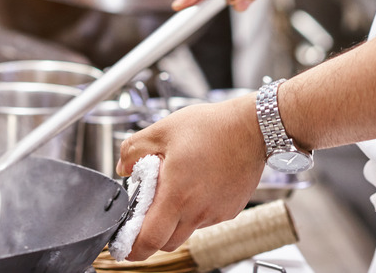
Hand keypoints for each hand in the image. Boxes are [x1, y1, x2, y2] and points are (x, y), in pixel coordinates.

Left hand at [115, 95, 265, 260]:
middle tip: (143, 217)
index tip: (124, 245)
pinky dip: (194, 212)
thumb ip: (134, 149)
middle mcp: (198, 210)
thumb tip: (123, 167)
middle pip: (167, 242)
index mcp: (177, 193)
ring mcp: (216, 212)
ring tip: (172, 192)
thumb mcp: (162, 130)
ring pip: (186, 231)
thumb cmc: (212, 127)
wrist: (251, 127)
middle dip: (151, 236)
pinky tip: (194, 187)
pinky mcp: (230, 210)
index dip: (133, 248)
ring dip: (173, 222)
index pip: (150, 239)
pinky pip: (205, 220)